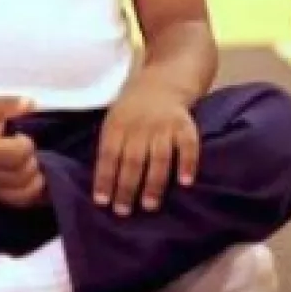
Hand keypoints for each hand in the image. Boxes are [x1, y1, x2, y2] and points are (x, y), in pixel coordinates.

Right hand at [0, 96, 45, 208]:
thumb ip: (8, 104)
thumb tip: (30, 104)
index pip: (17, 155)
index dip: (26, 144)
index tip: (21, 136)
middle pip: (23, 174)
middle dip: (32, 160)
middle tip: (25, 150)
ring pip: (24, 192)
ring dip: (35, 178)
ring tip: (29, 164)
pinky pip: (20, 202)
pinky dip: (33, 193)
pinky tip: (34, 179)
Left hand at [92, 82, 198, 215]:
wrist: (163, 81)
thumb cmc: (133, 110)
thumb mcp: (114, 121)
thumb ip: (110, 147)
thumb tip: (103, 185)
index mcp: (117, 125)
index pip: (108, 155)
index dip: (104, 178)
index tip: (102, 202)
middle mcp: (140, 126)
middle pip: (132, 160)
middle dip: (126, 187)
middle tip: (123, 211)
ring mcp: (163, 125)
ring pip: (158, 157)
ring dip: (153, 183)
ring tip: (149, 205)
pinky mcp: (185, 125)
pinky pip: (188, 145)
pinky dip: (187, 163)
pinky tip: (185, 182)